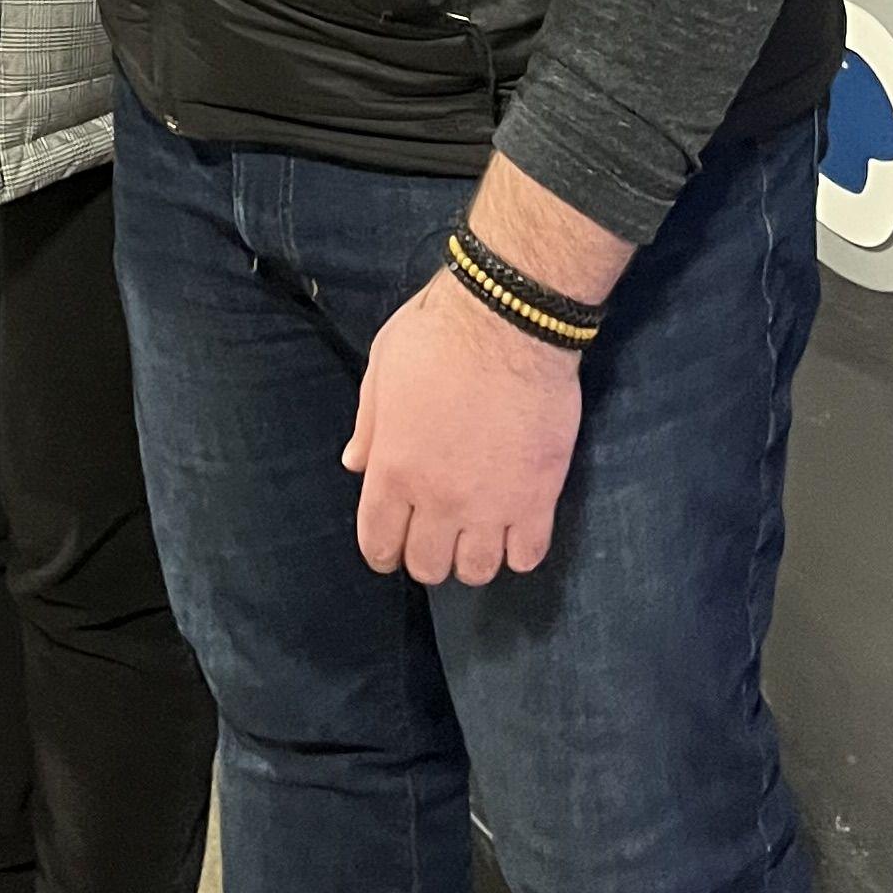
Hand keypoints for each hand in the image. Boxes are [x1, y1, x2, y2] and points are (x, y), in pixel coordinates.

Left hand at [342, 265, 587, 586]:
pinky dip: (519, 551)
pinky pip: (527, 556)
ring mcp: (490, 505)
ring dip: (472, 558)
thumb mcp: (383, 367)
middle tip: (436, 533)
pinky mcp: (537, 498)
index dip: (382, 551)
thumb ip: (368, 424)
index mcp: (393, 469)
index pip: (378, 543)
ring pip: (477, 571)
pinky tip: (515, 528)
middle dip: (426, 555)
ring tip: (476, 533)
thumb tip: (355, 464)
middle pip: (428, 566)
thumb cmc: (438, 334)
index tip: (391, 545)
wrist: (508, 321)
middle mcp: (438, 499)